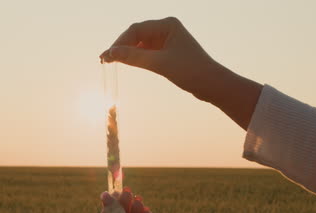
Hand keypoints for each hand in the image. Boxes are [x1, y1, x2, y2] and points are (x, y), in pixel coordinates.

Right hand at [99, 17, 220, 100]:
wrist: (212, 85)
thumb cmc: (190, 71)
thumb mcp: (159, 64)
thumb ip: (134, 57)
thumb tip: (110, 53)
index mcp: (167, 24)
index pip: (136, 30)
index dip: (119, 42)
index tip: (107, 56)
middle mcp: (166, 29)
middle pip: (136, 35)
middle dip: (120, 47)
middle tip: (104, 60)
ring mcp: (167, 41)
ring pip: (139, 44)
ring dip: (126, 53)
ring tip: (109, 62)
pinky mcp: (167, 53)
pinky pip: (146, 52)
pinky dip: (135, 58)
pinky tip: (125, 63)